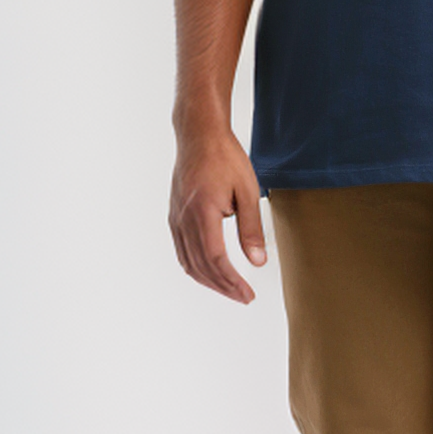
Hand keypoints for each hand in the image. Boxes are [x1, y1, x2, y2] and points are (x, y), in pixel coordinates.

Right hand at [169, 126, 266, 303]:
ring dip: (209, 281)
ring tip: (230, 290)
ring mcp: (176, 218)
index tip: (248, 294)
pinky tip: (209, 273)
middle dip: (223, 287)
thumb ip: (251, 229)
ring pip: (188, 262)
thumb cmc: (225, 158)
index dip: (232, 282)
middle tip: (244, 297)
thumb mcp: (247, 191)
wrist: (199, 136)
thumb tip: (258, 262)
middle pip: (201, 266)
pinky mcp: (174, 215)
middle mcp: (184, 219)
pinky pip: (181, 250)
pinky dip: (195, 267)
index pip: (216, 259)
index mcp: (202, 213)